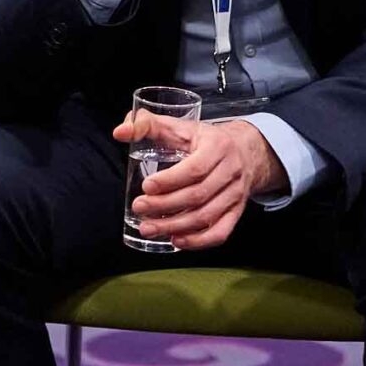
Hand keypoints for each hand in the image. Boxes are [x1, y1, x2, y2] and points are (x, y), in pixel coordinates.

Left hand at [116, 115, 280, 251]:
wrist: (246, 150)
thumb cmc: (205, 139)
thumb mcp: (179, 126)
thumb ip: (146, 124)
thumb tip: (119, 133)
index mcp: (217, 146)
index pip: (194, 168)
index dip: (169, 181)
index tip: (146, 187)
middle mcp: (231, 171)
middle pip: (197, 195)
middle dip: (165, 205)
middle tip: (139, 207)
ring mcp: (236, 194)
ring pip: (206, 216)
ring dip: (175, 226)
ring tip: (148, 228)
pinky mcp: (236, 212)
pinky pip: (220, 232)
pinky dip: (198, 241)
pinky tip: (176, 240)